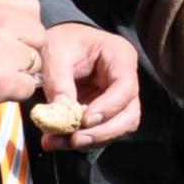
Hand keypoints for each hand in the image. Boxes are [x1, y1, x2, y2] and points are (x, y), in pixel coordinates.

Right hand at [0, 0, 44, 122]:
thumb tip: (16, 22)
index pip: (30, 8)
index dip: (24, 29)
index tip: (10, 42)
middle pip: (38, 34)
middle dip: (25, 52)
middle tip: (1, 64)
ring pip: (35, 62)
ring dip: (20, 74)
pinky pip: (27, 87)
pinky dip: (14, 94)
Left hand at [33, 24, 143, 149]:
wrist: (59, 44)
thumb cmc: (62, 41)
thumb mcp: (54, 52)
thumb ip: (58, 80)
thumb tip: (62, 111)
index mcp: (120, 56)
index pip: (125, 87)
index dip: (108, 107)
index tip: (84, 120)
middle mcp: (126, 79)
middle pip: (129, 114)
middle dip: (102, 132)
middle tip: (74, 140)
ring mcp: (118, 98)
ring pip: (117, 128)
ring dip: (90, 140)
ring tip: (56, 142)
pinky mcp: (105, 112)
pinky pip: (100, 132)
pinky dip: (80, 140)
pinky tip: (56, 140)